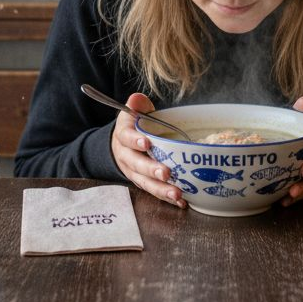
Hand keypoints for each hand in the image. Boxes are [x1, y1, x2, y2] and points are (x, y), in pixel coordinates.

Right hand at [110, 92, 185, 208]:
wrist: (121, 144)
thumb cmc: (133, 125)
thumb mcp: (133, 111)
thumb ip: (136, 104)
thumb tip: (136, 100)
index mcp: (124, 135)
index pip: (127, 138)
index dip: (135, 140)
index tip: (146, 143)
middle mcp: (126, 156)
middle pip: (136, 164)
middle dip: (151, 170)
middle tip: (166, 173)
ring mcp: (134, 172)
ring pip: (145, 183)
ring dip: (161, 189)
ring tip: (176, 193)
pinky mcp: (144, 182)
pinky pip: (154, 191)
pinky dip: (167, 197)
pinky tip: (181, 201)